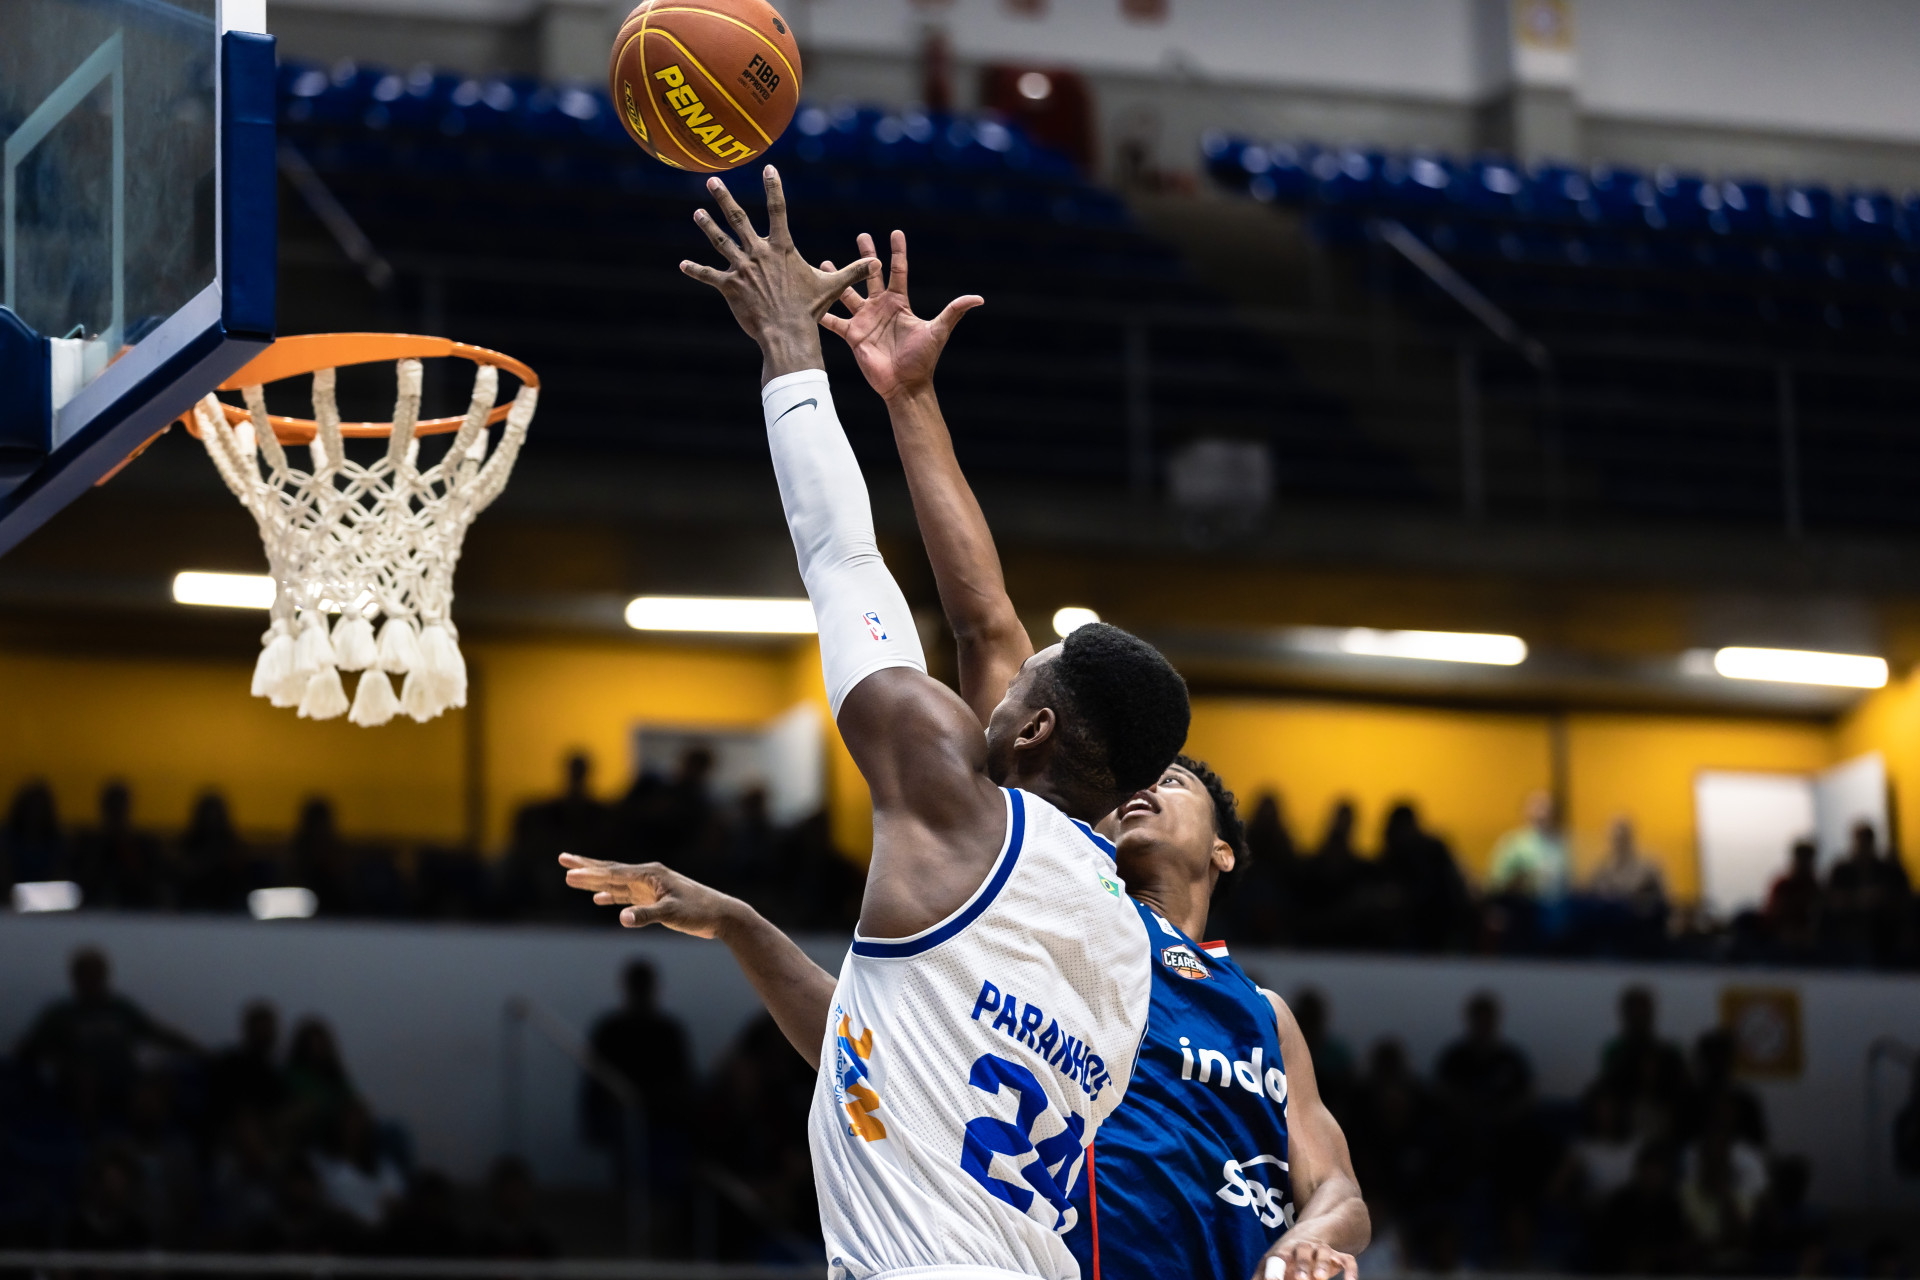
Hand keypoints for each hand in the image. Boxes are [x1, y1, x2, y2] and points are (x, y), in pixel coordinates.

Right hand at [558, 853, 741, 939]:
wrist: (721, 915)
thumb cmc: (699, 912)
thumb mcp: (672, 914)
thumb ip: (646, 916)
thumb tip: (621, 919)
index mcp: (651, 874)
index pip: (614, 873)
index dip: (589, 873)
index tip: (567, 872)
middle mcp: (648, 876)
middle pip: (611, 870)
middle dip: (585, 867)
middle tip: (562, 859)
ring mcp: (650, 887)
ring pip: (616, 882)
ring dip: (594, 880)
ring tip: (572, 876)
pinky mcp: (654, 898)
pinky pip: (626, 895)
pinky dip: (611, 896)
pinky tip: (599, 899)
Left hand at [680, 166, 874, 383]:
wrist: (786, 331)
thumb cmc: (809, 309)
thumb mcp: (831, 286)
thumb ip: (851, 271)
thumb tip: (876, 263)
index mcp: (781, 248)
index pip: (778, 209)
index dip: (774, 187)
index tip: (769, 168)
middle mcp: (758, 253)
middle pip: (738, 219)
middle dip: (725, 198)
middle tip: (713, 181)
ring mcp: (741, 268)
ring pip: (720, 241)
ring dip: (707, 226)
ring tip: (697, 213)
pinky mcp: (729, 287)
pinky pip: (709, 276)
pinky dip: (695, 270)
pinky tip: (683, 264)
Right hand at [820, 230, 981, 404]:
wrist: (904, 385)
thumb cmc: (923, 359)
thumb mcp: (938, 331)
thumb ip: (953, 312)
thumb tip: (978, 298)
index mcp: (899, 303)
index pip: (898, 271)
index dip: (897, 252)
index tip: (896, 232)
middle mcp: (880, 308)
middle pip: (870, 276)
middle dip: (865, 256)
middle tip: (861, 235)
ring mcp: (865, 320)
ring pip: (848, 294)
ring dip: (838, 278)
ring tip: (825, 263)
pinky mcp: (852, 335)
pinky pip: (834, 321)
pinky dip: (822, 313)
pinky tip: (810, 301)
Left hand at [1255, 1236, 1357, 1279]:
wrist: (1312, 1232)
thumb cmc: (1287, 1255)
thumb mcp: (1272, 1262)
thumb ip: (1260, 1276)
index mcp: (1285, 1250)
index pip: (1278, 1258)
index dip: (1275, 1269)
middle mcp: (1303, 1247)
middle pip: (1302, 1251)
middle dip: (1302, 1265)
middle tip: (1300, 1279)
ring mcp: (1321, 1250)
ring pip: (1324, 1253)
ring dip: (1323, 1264)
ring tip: (1321, 1278)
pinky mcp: (1338, 1256)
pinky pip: (1347, 1260)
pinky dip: (1350, 1270)